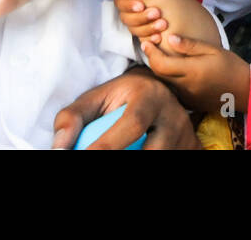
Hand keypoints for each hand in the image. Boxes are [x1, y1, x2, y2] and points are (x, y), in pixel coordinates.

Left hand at [52, 66, 200, 149]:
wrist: (156, 90)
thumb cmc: (119, 98)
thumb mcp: (94, 98)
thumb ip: (71, 118)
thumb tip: (58, 149)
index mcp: (149, 96)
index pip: (133, 124)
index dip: (108, 145)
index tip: (83, 155)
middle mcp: (173, 114)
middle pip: (156, 150)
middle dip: (128, 157)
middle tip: (94, 160)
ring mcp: (185, 134)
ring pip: (165, 156)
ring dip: (140, 160)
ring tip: (123, 152)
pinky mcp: (192, 147)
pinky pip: (176, 158)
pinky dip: (155, 159)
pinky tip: (135, 153)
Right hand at [116, 0, 170, 44]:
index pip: (120, 3)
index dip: (129, 6)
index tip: (141, 5)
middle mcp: (133, 9)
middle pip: (126, 19)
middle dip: (142, 17)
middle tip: (157, 13)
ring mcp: (140, 22)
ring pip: (134, 30)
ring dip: (149, 28)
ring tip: (163, 24)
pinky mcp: (147, 33)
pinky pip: (142, 40)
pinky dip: (150, 39)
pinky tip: (158, 37)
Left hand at [140, 35, 249, 114]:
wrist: (245, 90)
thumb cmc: (230, 65)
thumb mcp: (212, 50)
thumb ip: (190, 45)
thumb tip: (168, 37)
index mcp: (192, 71)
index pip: (161, 64)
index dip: (151, 53)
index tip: (147, 42)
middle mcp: (186, 86)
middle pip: (159, 74)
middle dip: (152, 60)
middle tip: (150, 46)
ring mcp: (187, 97)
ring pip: (165, 83)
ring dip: (160, 70)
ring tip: (160, 56)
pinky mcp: (190, 103)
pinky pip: (174, 90)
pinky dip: (170, 80)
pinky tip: (174, 70)